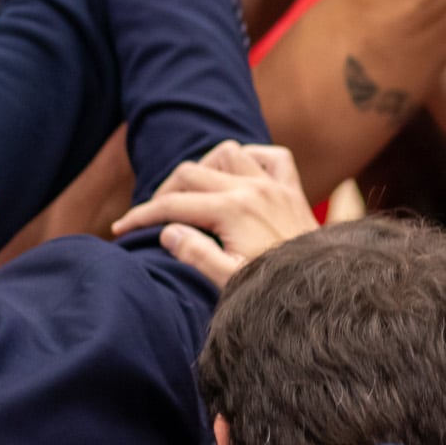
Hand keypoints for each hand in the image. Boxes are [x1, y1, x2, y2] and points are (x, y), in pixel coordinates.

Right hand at [111, 141, 320, 287]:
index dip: (142, 215)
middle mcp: (252, 189)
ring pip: (227, 152)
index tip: (121, 230)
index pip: (173, 204)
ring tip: (191, 194)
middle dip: (164, 193)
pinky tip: (240, 177)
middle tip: (151, 217)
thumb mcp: (228, 281)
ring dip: (204, 168)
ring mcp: (275, 186)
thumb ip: (195, 254)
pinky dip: (252, 159)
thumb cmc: (275, 291)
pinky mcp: (292, 191)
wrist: (324, 292)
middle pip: (191, 172)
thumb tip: (167, 230)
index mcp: (232, 210)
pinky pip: (272, 157)